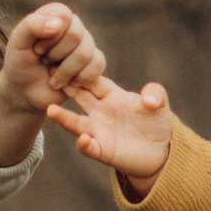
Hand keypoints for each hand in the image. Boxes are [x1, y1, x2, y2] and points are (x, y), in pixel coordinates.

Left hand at [0, 2, 107, 166]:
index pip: (65, 18)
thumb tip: (57, 23)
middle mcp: (74, 26)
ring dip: (67, 72)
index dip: (48, 38)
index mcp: (57, 14)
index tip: (35, 49)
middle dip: (57, 57)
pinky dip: (81, 79)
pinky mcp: (93, 67)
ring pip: (90, 54)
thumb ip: (32, 26)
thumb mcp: (17, 45)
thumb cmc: (17, 66)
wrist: (23, 94)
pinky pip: (99, 68)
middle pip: (79, 37)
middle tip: (43, 64)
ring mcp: (86, 46)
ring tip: (53, 77)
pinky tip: (66, 84)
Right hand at [51, 69, 174, 190]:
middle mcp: (99, 111)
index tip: (65, 60)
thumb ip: (156, 93)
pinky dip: (84, 144)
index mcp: (111, 95)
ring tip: (51, 110)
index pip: (92, 80)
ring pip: (76, 122)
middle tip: (50, 76)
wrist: (160, 151)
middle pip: (78, 97)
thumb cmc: (156, 122)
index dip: (80, 71)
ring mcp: (98, 131)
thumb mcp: (160, 104)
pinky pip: (89, 147)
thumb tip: (149, 100)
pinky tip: (84, 139)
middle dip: (65, 87)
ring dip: (63, 117)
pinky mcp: (102, 150)